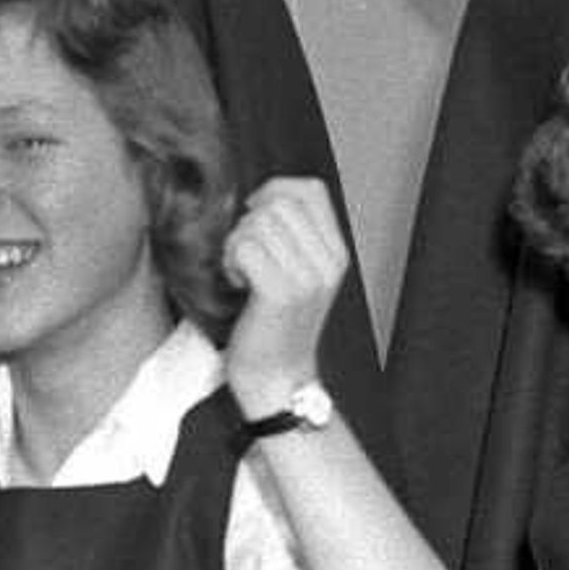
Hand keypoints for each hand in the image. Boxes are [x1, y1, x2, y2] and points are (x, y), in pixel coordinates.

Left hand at [220, 177, 347, 412]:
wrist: (279, 380)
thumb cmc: (278, 327)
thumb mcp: (302, 274)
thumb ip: (295, 235)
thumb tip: (263, 196)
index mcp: (337, 254)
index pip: (311, 189)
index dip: (275, 190)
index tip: (256, 215)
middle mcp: (328, 263)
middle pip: (280, 201)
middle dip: (250, 221)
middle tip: (247, 255)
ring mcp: (307, 278)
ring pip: (258, 223)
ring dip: (237, 243)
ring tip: (244, 272)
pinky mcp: (280, 293)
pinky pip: (245, 247)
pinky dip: (231, 261)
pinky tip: (239, 283)